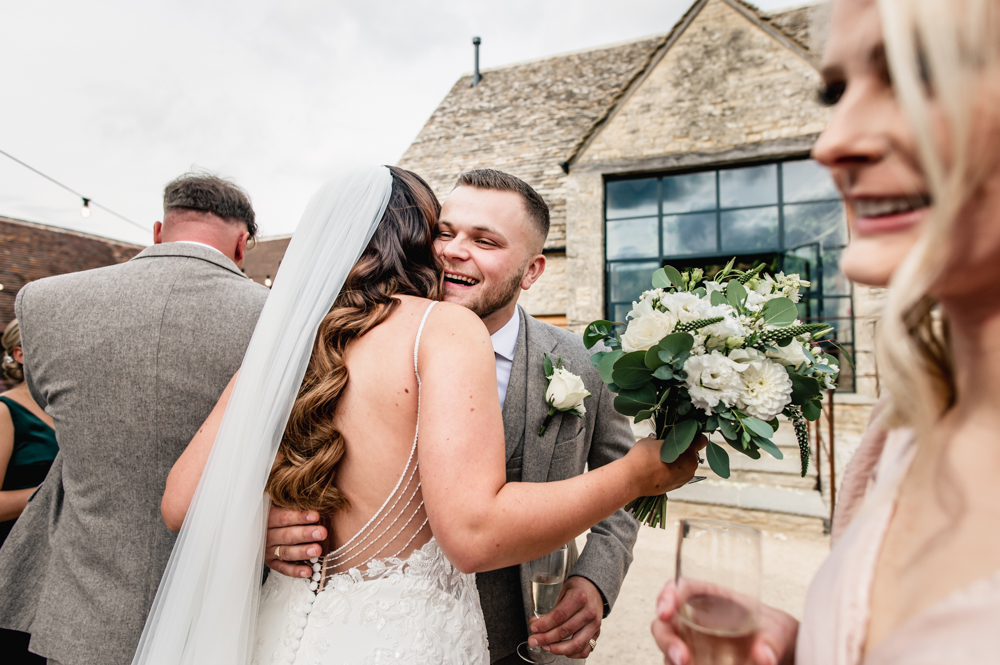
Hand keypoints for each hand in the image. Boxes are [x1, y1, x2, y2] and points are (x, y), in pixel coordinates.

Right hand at [265, 506, 326, 578]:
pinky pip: (283, 568)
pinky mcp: (271, 563)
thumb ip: (294, 501)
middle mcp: (267, 535)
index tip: (316, 516)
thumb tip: (320, 495)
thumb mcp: (281, 503)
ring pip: (286, 552)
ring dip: (302, 552)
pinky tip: (308, 571)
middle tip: (322, 533)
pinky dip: (295, 571)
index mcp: (269, 517)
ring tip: (317, 550)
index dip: (300, 516)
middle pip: (287, 535)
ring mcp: (268, 550)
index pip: (284, 517)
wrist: (259, 526)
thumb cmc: (279, 511)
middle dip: (305, 534)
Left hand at [528, 576, 602, 658]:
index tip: (533, 628)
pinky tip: (560, 650)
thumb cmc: (575, 589)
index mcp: (579, 597)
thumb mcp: (561, 588)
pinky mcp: (596, 633)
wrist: (594, 589)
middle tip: (533, 640)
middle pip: (565, 631)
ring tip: (545, 647)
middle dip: (546, 638)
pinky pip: (584, 650)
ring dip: (558, 649)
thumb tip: (535, 622)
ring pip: (576, 644)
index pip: (559, 616)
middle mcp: (589, 612)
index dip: (544, 624)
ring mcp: (594, 625)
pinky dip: (571, 654)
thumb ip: (550, 604)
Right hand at [628, 434, 706, 495]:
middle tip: (670, 447)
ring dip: (680, 462)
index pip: (701, 440)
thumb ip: (659, 439)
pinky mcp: (678, 486)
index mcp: (687, 450)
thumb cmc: (641, 457)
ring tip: (664, 460)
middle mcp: (690, 465)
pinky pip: (680, 475)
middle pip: (694, 454)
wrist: (632, 479)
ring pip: (687, 466)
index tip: (686, 436)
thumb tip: (657, 438)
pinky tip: (661, 469)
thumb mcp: (650, 441)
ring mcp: (685, 477)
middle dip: (685, 450)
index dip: (695, 436)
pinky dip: (675, 472)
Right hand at [652, 580, 798, 664]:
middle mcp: (695, 619)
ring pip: (668, 648)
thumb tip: (764, 657)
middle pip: (665, 623)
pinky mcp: (696, 661)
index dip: (667, 596)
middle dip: (666, 640)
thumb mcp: (780, 631)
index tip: (666, 612)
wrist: (782, 656)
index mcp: (710, 597)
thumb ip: (773, 641)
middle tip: (682, 658)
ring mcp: (693, 643)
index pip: (679, 588)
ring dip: (671, 658)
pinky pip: (679, 664)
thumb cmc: (775, 633)